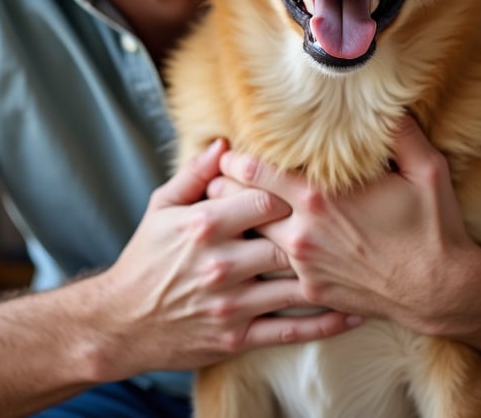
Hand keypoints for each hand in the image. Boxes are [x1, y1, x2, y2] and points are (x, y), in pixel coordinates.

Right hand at [96, 139, 360, 376]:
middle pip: (285, 239)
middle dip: (310, 231)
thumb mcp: (161, 207)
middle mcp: (220, 264)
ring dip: (328, 275)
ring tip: (357, 262)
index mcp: (203, 225)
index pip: (262, 197)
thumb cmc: (145, 257)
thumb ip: (194, 174)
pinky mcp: (238, 337)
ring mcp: (231, 304)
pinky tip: (352, 312)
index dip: (287, 190)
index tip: (303, 188)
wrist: (123, 321)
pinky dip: (327, 322)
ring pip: (295, 285)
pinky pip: (292, 330)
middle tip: (336, 222)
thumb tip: (224, 144)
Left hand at [210, 116, 476, 334]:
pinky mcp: (310, 290)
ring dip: (237, 224)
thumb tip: (387, 100)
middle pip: (239, 205)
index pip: (255, 171)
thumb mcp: (426, 170)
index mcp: (321, 196)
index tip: (225, 152)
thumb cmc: (433, 227)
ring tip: (225, 212)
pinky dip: (259, 256)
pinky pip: (270, 270)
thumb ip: (400, 131)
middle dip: (223, 191)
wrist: (443, 292)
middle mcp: (304, 230)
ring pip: (249, 239)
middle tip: (213, 180)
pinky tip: (254, 248)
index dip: (234, 160)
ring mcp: (304, 264)